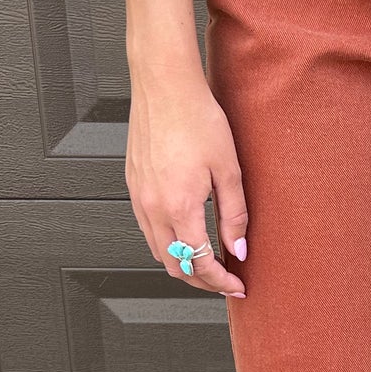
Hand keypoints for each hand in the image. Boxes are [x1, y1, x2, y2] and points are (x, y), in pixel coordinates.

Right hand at [125, 59, 247, 298]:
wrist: (164, 85)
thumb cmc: (197, 118)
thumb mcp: (229, 169)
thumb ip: (234, 214)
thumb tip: (237, 249)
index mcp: (179, 208)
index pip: (200, 263)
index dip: (220, 281)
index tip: (237, 286)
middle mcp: (153, 208)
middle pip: (174, 265)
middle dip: (200, 280)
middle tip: (224, 279)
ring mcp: (139, 198)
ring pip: (157, 250)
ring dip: (182, 263)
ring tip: (207, 260)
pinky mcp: (133, 185)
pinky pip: (147, 228)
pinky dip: (167, 242)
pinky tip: (185, 234)